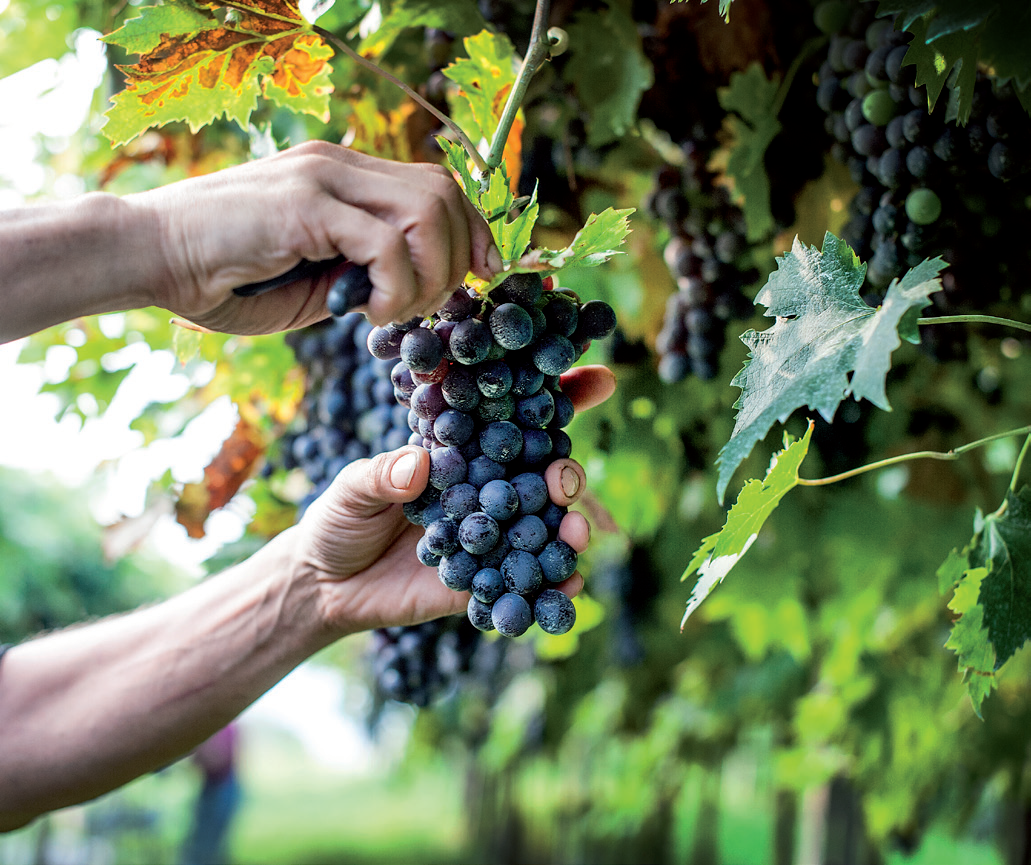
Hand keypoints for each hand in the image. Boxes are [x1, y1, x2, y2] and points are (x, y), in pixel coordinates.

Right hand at [129, 142, 500, 331]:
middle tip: (431, 305)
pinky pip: (385, 244)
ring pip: (428, 210)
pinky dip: (395, 287)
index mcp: (344, 175)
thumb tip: (412, 289)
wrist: (149, 258)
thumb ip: (363, 272)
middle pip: (445, 193)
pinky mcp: (304, 203)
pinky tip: (368, 313)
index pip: (437, 185)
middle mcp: (339, 164)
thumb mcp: (314, 277)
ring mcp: (322, 177)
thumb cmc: (226, 277)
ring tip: (394, 311)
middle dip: (460, 258)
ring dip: (429, 274)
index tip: (486, 275)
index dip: (474, 231)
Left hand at [291, 365, 616, 632]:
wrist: (323, 587)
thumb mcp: (350, 488)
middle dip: (563, 474)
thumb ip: (380, 475)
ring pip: (539, 531)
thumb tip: (418, 466)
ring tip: (574, 531)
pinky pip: (520, 585)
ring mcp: (488, 540)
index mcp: (461, 456)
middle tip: (564, 477)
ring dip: (565, 528)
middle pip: (538, 479)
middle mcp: (484, 495)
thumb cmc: (337, 520)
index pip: (512, 422)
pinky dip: (549, 588)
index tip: (597, 380)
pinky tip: (567, 588)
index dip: (555, 400)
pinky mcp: (480, 585)